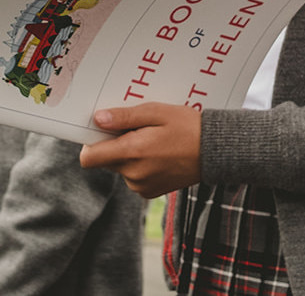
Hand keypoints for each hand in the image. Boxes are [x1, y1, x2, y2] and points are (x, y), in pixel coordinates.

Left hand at [78, 103, 202, 197]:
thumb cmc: (187, 126)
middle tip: (137, 130)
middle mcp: (133, 174)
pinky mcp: (149, 192)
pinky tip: (159, 155)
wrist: (216, 151)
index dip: (90, 143)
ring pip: (120, 168)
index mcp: (132, 153)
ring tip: (153, 141)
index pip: (89, 158)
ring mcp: (141, 186)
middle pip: (105, 160)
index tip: (102, 130)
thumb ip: (124, 117)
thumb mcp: (156, 112)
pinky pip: (133, 177)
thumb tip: (98, 119)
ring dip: (128, 155)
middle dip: (114, 145)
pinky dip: (140, 166)